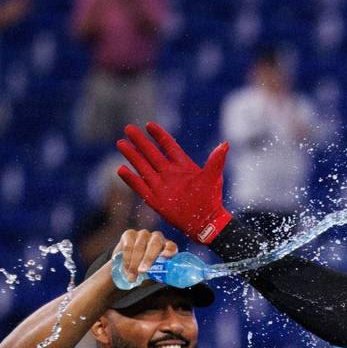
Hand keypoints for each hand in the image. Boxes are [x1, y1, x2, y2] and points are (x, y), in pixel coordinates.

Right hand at [112, 229, 177, 281]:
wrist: (128, 263)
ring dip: (134, 263)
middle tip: (141, 271)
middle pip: (154, 245)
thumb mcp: (154, 271)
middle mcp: (157, 237)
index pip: (171, 247)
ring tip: (131, 276)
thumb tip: (158, 277)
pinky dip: (126, 258)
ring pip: (139, 247)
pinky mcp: (130, 234)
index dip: (170, 251)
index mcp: (167, 246)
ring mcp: (143, 234)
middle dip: (147, 259)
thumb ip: (158, 272)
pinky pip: (128, 246)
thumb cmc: (146, 268)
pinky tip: (126, 268)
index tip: (165, 256)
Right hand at [117, 123, 231, 243]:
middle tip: (128, 128)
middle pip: (151, 153)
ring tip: (121, 143)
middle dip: (140, 141)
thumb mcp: (213, 178)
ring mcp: (161, 186)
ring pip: (143, 167)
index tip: (149, 125)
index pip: (169, 146)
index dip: (159, 135)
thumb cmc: (211, 200)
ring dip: (132, 156)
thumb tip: (225, 144)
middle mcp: (169, 173)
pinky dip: (131, 180)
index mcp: (182, 166)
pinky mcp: (156, 200)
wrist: (207, 223)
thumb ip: (216, 161)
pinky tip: (121, 169)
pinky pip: (141, 188)